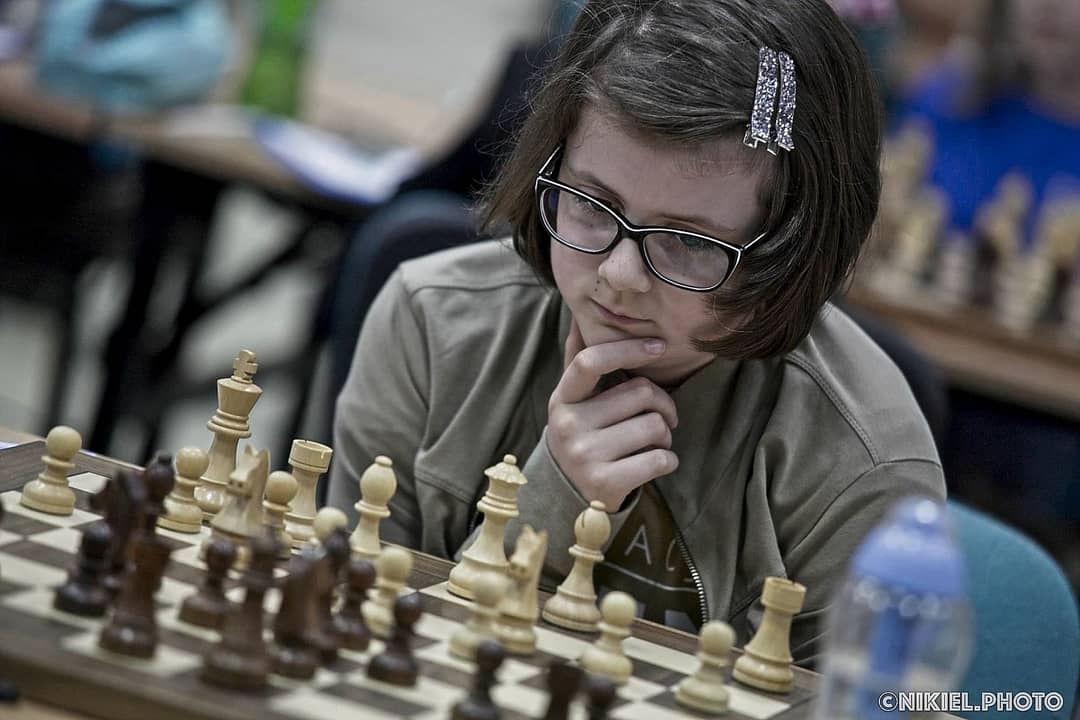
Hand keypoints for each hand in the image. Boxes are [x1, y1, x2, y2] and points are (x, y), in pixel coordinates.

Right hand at [546, 317, 679, 510]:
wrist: (568, 497)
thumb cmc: (583, 437)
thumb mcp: (573, 401)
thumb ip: (578, 362)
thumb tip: (578, 315)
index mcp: (562, 398)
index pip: (592, 361)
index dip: (629, 349)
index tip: (659, 346)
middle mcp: (568, 425)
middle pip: (641, 393)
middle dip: (663, 405)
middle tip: (662, 418)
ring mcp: (584, 455)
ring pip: (655, 426)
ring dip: (666, 435)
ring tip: (653, 443)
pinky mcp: (605, 483)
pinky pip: (660, 459)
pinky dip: (669, 460)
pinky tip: (656, 463)